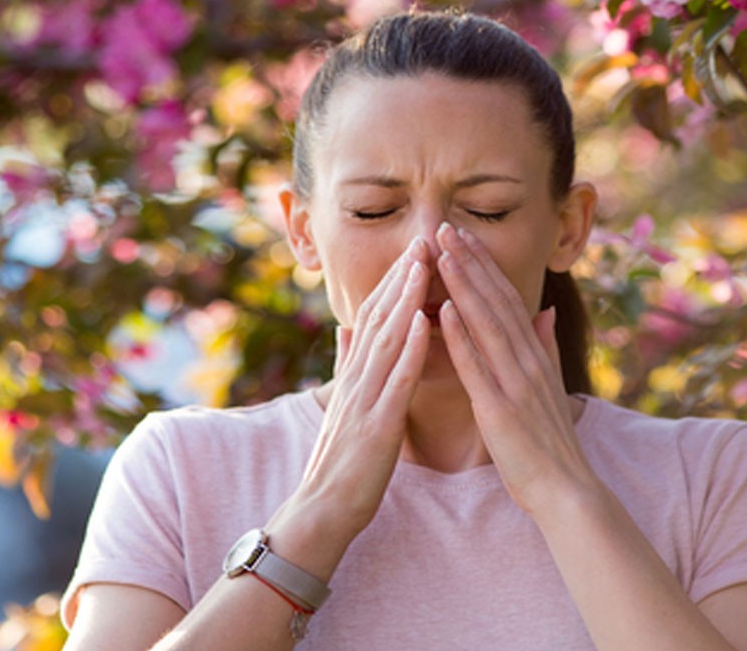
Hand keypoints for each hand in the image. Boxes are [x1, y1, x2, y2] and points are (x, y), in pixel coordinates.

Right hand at [273, 236, 431, 542]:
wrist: (322, 509)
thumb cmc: (340, 461)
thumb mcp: (343, 404)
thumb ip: (346, 363)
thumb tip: (346, 326)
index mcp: (355, 374)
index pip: (375, 317)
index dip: (394, 281)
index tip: (415, 248)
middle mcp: (357, 378)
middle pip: (379, 317)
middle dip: (402, 276)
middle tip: (424, 238)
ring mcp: (364, 399)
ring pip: (386, 338)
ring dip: (405, 298)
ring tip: (424, 264)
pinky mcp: (376, 425)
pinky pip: (395, 380)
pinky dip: (408, 348)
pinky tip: (422, 321)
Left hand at [433, 222, 598, 515]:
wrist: (566, 490)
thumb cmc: (550, 443)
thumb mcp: (551, 386)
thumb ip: (544, 346)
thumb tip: (544, 309)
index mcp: (535, 355)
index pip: (507, 299)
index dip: (484, 265)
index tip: (463, 235)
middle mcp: (527, 361)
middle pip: (496, 301)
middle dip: (470, 262)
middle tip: (445, 227)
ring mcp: (515, 383)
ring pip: (486, 324)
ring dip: (463, 285)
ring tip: (441, 253)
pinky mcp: (500, 409)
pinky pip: (477, 367)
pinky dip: (461, 336)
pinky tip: (444, 310)